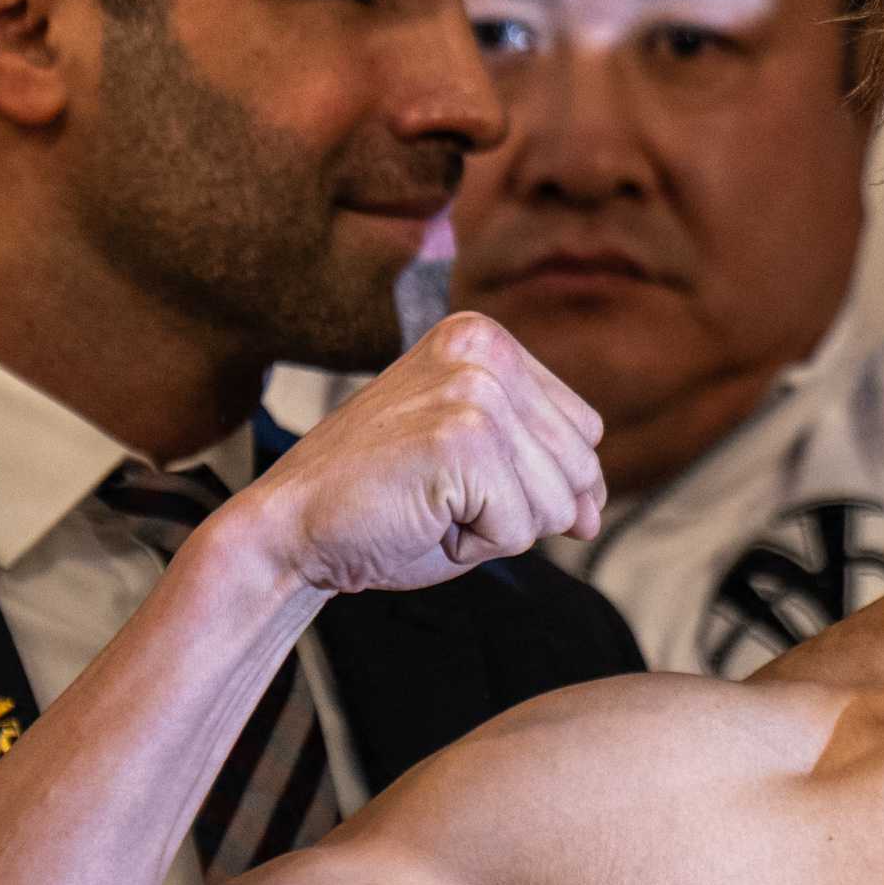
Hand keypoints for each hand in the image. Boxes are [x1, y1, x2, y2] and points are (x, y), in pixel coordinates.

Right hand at [223, 313, 606, 598]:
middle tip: (437, 496)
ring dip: (497, 529)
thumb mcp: (477, 470)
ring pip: (556, 500)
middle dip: (520, 507)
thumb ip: (545, 470)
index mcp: (484, 338)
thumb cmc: (380, 505)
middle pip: (580, 464)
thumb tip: (595, 513)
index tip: (459, 479)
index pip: (583, 428)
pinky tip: (421, 519)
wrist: (287, 532)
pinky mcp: (462, 439)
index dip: (541, 481)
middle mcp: (482, 348)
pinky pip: (520, 528)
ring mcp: (473, 389)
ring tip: (428, 505)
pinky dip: (475, 547)